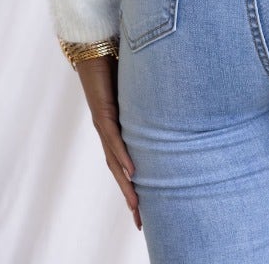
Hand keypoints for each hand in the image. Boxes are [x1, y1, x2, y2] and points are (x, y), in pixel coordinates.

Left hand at [76, 54, 141, 230]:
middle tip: (140, 222)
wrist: (93, 47)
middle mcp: (108, 131)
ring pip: (115, 161)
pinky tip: (131, 170)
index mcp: (116, 128)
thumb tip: (175, 98)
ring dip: (125, 184)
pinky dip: (122, 155)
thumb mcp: (138, 87)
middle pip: (119, 171)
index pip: (124, 163)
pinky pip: (114, 138)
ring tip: (137, 204)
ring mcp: (104, 123)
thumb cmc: (115, 63)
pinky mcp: (102, 113)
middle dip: (129, 196)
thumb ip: (151, 97)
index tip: (142, 207)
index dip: (132, 185)